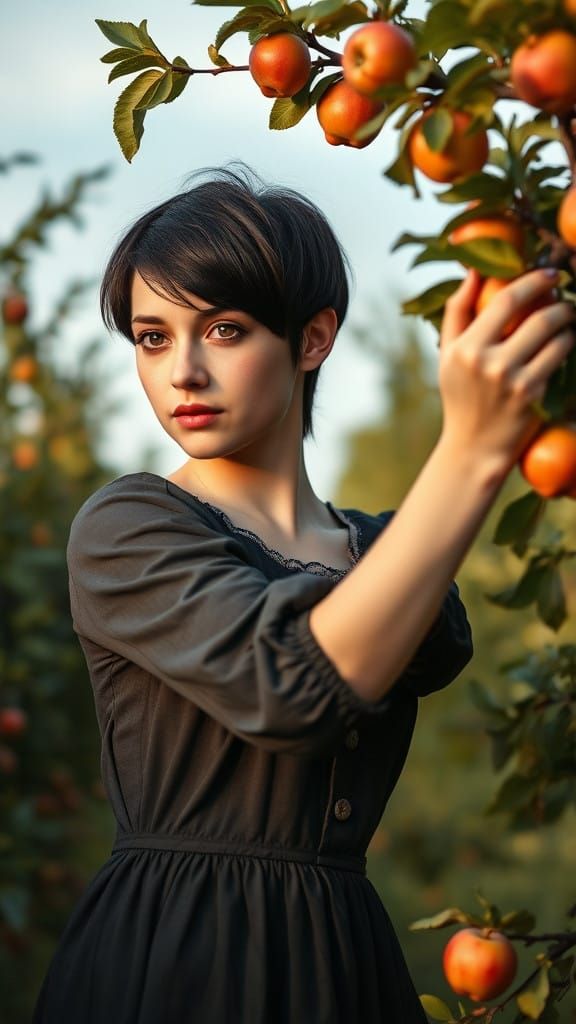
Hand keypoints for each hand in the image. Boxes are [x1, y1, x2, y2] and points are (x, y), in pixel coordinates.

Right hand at [438, 267, 575, 476]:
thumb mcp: (448, 355)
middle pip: (537, 316)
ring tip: (567, 318)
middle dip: (559, 301)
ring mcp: (514, 380)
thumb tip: (475, 270)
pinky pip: (559, 356)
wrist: (474, 448)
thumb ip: (458, 311)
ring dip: (567, 321)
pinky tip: (565, 341)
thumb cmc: (461, 396)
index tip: (549, 274)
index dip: (532, 281)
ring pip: (554, 335)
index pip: (504, 301)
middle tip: (565, 296)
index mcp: (465, 349)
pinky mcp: (533, 394)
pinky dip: (567, 343)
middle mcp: (488, 363)